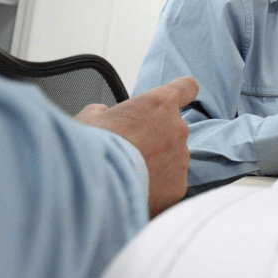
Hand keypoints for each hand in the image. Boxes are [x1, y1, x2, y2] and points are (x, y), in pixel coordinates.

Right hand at [75, 77, 197, 216]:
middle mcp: (177, 128)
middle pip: (174, 129)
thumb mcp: (90, 118)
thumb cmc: (93, 146)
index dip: (181, 93)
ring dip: (157, 164)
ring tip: (130, 174)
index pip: (186, 87)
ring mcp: (181, 158)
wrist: (96, 184)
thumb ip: (103, 111)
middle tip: (131, 151)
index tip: (174, 102)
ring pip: (172, 159)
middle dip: (157, 139)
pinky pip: (170, 184)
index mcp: (160, 104)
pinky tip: (136, 189)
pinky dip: (156, 188)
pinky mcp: (178, 186)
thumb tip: (102, 113)